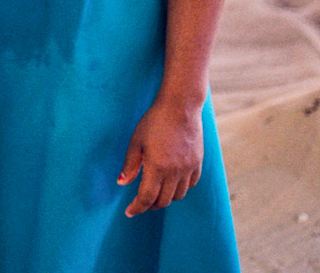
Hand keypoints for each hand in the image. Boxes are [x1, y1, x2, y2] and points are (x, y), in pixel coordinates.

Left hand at [117, 97, 202, 215]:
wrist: (180, 107)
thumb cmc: (154, 121)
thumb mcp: (136, 141)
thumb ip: (130, 165)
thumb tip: (122, 183)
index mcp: (157, 168)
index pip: (147, 198)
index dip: (137, 208)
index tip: (129, 212)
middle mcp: (175, 172)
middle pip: (163, 201)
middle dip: (150, 205)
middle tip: (140, 202)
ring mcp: (189, 168)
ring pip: (178, 195)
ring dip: (166, 198)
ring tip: (155, 193)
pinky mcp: (198, 163)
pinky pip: (190, 184)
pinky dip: (180, 188)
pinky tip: (171, 182)